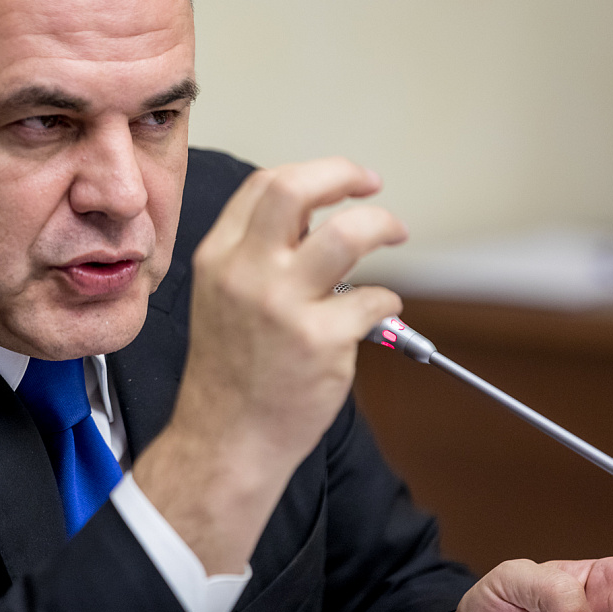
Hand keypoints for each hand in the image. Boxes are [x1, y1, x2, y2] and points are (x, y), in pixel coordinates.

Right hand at [134, 158, 407, 572]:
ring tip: (394, 233)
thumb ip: (255, 254)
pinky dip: (385, 301)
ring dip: (382, 225)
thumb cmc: (230, 374)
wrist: (225, 439)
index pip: (264, 185)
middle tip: (370, 185)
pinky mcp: (320, 341)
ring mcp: (283, 306)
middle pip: (296, 189)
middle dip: (343, 175)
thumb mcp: (219, 297)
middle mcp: (245, 273)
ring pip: (346, 234)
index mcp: (218, 258)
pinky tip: (378, 315)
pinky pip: (373, 300)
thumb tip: (312, 216)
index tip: (342, 179)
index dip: (313, 173)